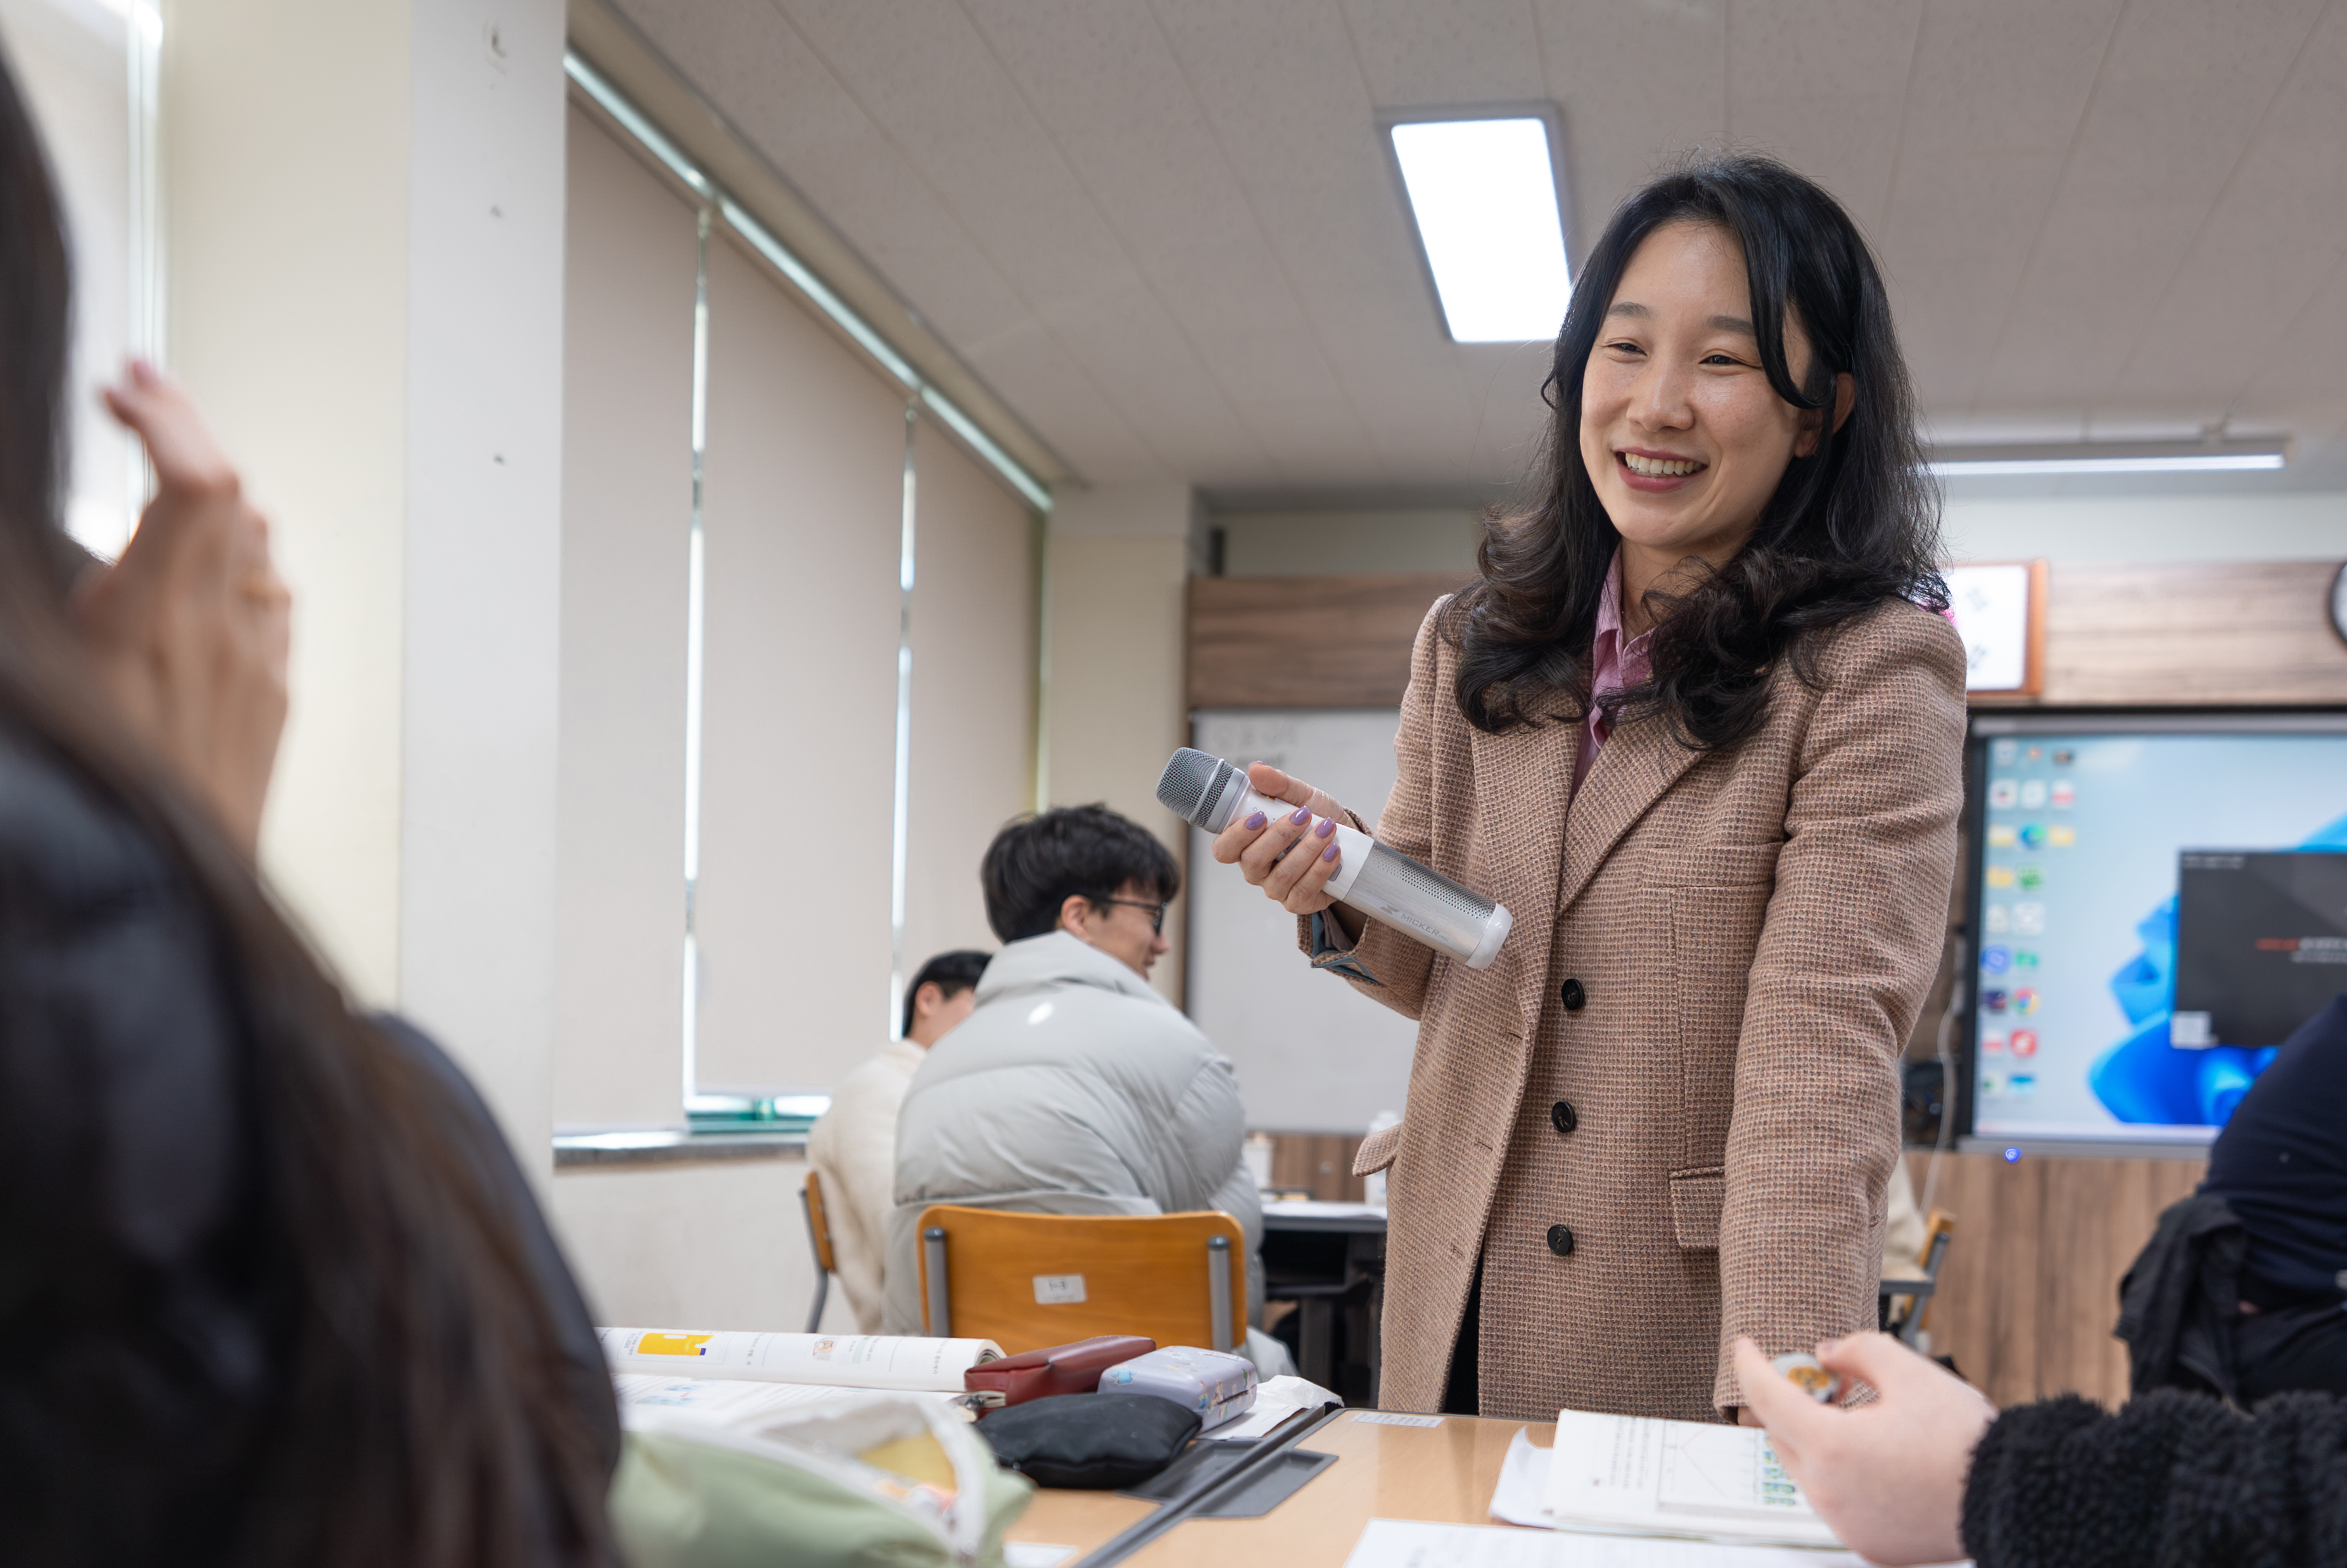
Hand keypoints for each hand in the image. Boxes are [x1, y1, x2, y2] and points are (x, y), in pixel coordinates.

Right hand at [75, 362, 290, 858]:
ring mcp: (255, 666)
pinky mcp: (273, 697)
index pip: (192, 485)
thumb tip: (62, 549)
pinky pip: (271, 600)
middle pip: (231, 495)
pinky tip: (213, 558)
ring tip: (165, 460)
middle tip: (138, 392)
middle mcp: (218, 637)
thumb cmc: (96, 796)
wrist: (171, 899)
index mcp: (150, 626)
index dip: (164, 420)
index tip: (121, 392)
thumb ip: (57, 598)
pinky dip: (242, 559)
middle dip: (183, 429)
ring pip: (256, 542)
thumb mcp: (42, 676)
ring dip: (213, 492)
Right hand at [1208, 762, 1349, 916]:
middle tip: (1304, 815)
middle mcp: (1256, 869)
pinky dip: (1320, 868)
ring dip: (1307, 849)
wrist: (1349, 840)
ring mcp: (1276, 888)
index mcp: (1246, 844)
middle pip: (1252, 860)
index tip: (1260, 816)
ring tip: (1327, 830)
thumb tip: (1256, 769)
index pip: (1223, 849)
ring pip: (1282, 876)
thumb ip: (1278, 784)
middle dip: (1281, 836)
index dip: (1235, 835)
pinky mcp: (1298, 901)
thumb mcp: (1301, 796)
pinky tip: (1332, 852)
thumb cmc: (1316, 818)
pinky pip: (1304, 890)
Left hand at [1733, 1334, 1994, 1565]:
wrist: (2015, 1499)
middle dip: (1793, 1403)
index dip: (1750, 1364)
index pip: (1766, 1397)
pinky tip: (1881, 1459)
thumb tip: (1825, 1355)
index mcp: (1831, 1447)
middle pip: (1782, 1436)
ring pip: (1808, 1470)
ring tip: (1867, 1420)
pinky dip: (1843, 1475)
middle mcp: (1828, 1492)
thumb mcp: (1910, 1372)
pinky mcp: (1867, 1544)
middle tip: (1828, 1383)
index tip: (1745, 1346)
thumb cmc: (1965, 1438)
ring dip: (1819, 1440)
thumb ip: (1857, 1350)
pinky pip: (1836, 1501)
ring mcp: (1845, 1524)